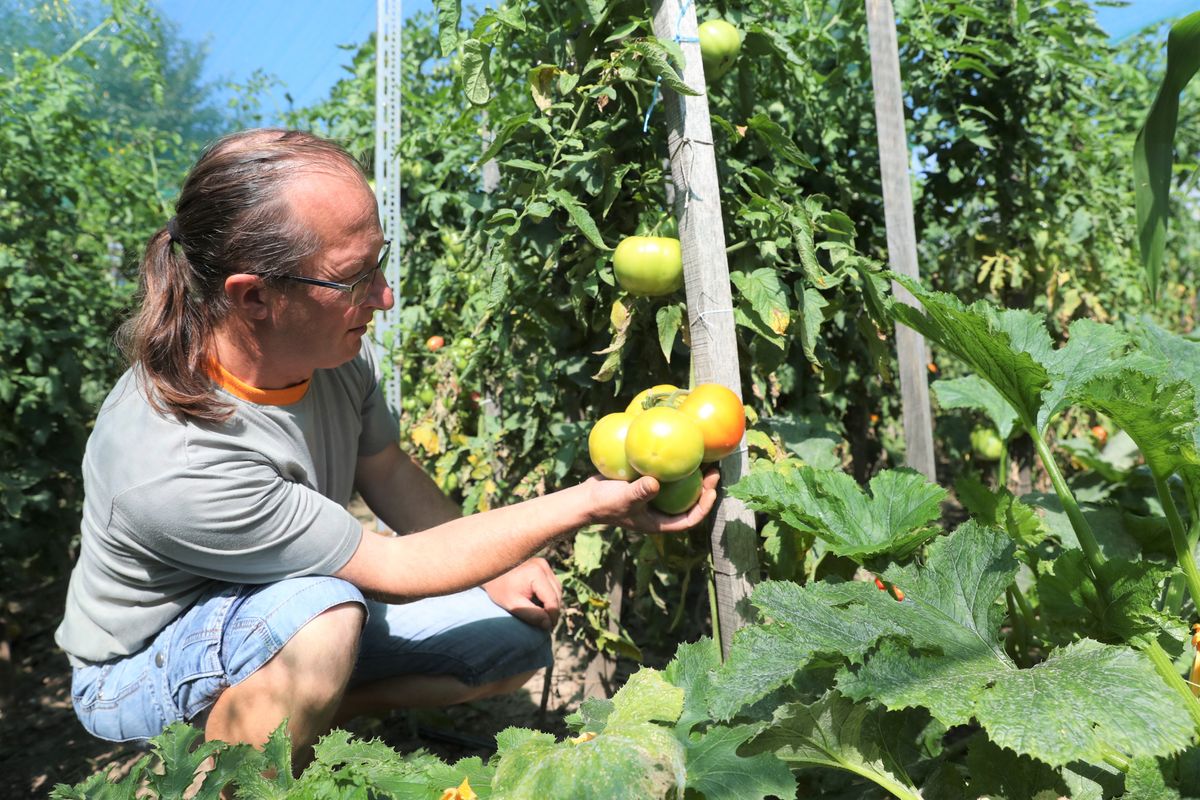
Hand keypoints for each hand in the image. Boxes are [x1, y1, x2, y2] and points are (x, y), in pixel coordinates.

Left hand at [483, 557, 561, 629]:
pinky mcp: (542, 566)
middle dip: (553, 611)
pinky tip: (540, 604)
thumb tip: (548, 624)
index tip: (547, 629)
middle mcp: (543, 566)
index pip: (552, 600)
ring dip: (552, 603)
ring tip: (543, 615)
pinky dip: (549, 595)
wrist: (489, 572)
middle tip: (545, 625)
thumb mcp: (513, 605)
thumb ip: (531, 615)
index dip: (552, 616)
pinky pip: (552, 585)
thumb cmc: (499, 589)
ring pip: (557, 590)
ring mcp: (544, 564)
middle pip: (557, 594)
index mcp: (537, 573)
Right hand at [584, 467, 720, 531]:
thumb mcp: (623, 497)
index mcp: (659, 522)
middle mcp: (660, 512)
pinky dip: (672, 466)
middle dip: (704, 488)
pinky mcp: (647, 486)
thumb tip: (656, 483)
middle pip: (689, 502)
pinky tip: (676, 449)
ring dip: (692, 475)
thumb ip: (640, 491)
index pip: (689, 519)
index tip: (712, 490)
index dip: (704, 506)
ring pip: (680, 489)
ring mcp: (654, 499)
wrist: (586, 498)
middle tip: (713, 469)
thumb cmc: (604, 503)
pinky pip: (666, 478)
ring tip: (702, 458)